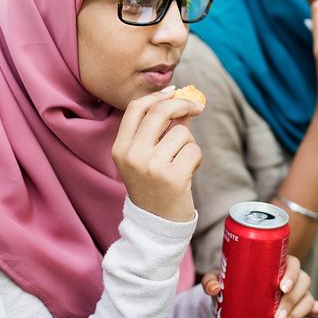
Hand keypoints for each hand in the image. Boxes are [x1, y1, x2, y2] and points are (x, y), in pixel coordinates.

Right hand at [112, 86, 203, 221]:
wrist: (156, 225)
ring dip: (189, 144)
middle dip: (183, 104)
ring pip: (182, 133)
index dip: (157, 96)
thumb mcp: (147, 157)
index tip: (174, 92)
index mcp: (120, 148)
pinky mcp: (172, 177)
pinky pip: (194, 150)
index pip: (136, 108)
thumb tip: (180, 100)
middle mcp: (132, 155)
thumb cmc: (154, 186)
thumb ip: (160, 130)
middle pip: (160, 112)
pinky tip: (187, 174)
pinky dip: (196, 160)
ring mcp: (151, 166)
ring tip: (182, 163)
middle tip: (196, 107)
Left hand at [200, 255, 317, 317]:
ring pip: (306, 299)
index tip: (280, 288)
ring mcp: (297, 292)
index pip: (292, 263)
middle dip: (290, 302)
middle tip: (275, 317)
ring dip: (296, 316)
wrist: (234, 301)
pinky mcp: (300, 308)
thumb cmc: (231, 284)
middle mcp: (290, 276)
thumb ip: (213, 281)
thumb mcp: (220, 280)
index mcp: (276, 263)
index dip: (290, 275)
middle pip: (302, 283)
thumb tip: (213, 288)